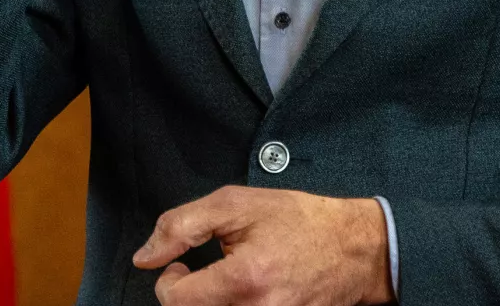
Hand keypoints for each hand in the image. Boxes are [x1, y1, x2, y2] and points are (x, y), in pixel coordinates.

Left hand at [132, 186, 392, 305]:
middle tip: (202, 277)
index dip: (168, 282)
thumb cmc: (298, 222)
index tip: (180, 266)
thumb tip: (144, 258)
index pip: (175, 302)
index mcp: (244, 280)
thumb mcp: (236, 204)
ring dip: (210, 304)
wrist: (355, 249)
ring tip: (225, 286)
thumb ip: (181, 226)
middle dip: (189, 299)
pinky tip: (244, 295)